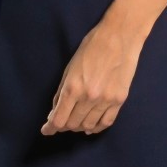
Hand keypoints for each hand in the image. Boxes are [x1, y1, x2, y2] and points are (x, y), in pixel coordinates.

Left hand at [41, 20, 140, 135]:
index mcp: (73, 88)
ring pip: (88, 125)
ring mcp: (106, 100)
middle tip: (60, 123)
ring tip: (75, 123)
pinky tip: (91, 127)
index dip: (50, 128)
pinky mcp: (119, 100)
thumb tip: (55, 111)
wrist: (120, 36)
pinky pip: (106, 122)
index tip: (46, 130)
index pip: (59, 119)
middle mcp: (89, 97)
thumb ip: (62, 92)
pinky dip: (96, 127)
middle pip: (72, 124)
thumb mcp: (70, 68)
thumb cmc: (91, 47)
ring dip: (79, 127)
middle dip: (63, 126)